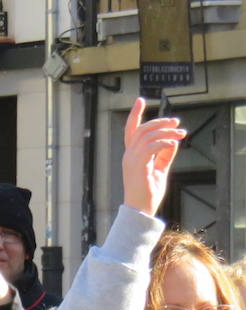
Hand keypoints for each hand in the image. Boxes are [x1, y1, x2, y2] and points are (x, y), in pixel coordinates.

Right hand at [122, 97, 184, 216]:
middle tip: (177, 123)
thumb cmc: (148, 192)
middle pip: (142, 129)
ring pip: (148, 135)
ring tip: (181, 134)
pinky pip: (152, 146)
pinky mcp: (138, 166)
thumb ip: (165, 154)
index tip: (140, 100)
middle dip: (160, 122)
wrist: (141, 209)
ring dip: (167, 132)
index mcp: (131, 156)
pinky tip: (174, 143)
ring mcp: (131, 160)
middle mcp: (128, 155)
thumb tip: (173, 140)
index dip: (135, 114)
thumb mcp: (160, 169)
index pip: (131, 131)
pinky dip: (164, 142)